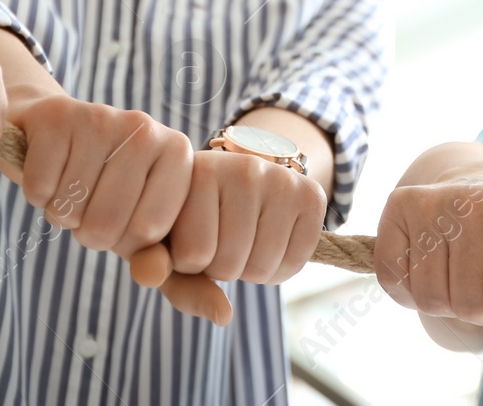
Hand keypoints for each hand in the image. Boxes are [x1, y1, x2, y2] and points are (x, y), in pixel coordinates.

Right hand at [11, 97, 193, 258]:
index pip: (149, 231)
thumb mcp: (139, 222)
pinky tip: (51, 170)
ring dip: (62, 213)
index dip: (125, 243)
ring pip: (70, 208)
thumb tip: (152, 276)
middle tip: (91, 205)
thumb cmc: (107, 186)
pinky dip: (37, 193)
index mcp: (177, 154)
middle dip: (89, 231)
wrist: (57, 131)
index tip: (124, 220)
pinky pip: (39, 189)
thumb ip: (156, 259)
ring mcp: (102, 118)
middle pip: (106, 224)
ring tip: (71, 185)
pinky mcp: (57, 117)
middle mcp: (146, 129)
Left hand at [167, 149, 324, 285]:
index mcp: (198, 172)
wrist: (240, 180)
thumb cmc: (197, 216)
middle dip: (221, 269)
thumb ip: (174, 280)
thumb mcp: (170, 242)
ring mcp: (282, 179)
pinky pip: (295, 263)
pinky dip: (281, 269)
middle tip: (222, 241)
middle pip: (229, 264)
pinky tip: (270, 243)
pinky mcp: (312, 195)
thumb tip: (223, 316)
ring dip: (250, 272)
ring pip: (262, 268)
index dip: (189, 264)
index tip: (191, 237)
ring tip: (245, 242)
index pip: (194, 254)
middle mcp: (243, 168)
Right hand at [377, 173, 482, 337]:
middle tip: (482, 282)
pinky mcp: (401, 202)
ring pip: (430, 300)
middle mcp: (477, 200)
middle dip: (477, 309)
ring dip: (444, 304)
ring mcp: (435, 200)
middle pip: (469, 304)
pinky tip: (426, 269)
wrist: (480, 189)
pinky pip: (393, 280)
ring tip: (457, 276)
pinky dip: (407, 292)